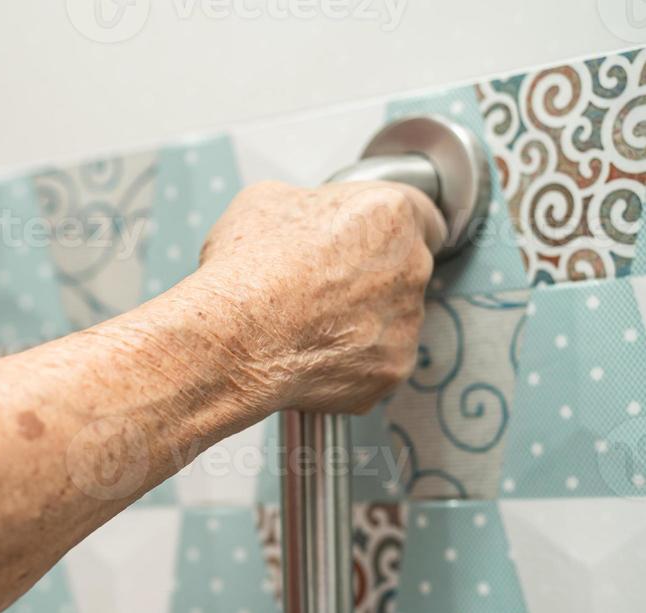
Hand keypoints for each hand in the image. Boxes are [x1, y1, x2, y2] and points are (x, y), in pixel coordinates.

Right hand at [189, 179, 444, 414]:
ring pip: (392, 319)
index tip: (366, 244)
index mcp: (388, 213)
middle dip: (371, 278)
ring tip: (308, 326)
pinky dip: (351, 362)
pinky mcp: (393, 368)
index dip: (387, 231)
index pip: (420, 216)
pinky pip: (378, 362)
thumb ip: (307, 206)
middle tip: (322, 288)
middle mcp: (412, 265)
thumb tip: (306, 222)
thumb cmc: (246, 268)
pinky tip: (311, 355)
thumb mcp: (263, 202)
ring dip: (361, 321)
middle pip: (405, 269)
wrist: (234, 338)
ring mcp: (406, 321)